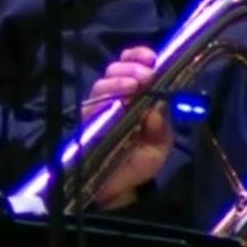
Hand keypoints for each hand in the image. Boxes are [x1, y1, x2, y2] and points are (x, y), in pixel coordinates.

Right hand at [84, 46, 172, 209]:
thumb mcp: (159, 147)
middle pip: (116, 69)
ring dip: (117, 80)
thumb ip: (160, 129)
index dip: (140, 57)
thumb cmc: (139, 162)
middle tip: (145, 75)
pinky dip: (102, 101)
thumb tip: (156, 109)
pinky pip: (89, 106)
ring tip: (132, 85)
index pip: (134, 66)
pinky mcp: (86, 123)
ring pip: (102, 84)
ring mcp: (99, 109)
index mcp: (136, 95)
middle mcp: (116, 97)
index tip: (152, 59)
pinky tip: (114, 101)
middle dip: (130, 67)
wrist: (118, 189)